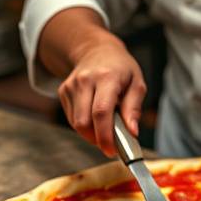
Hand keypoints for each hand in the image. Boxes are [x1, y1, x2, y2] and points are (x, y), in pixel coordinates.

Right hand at [57, 34, 145, 155]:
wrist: (97, 50)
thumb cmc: (121, 69)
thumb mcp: (137, 84)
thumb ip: (134, 109)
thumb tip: (132, 132)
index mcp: (107, 77)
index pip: (101, 112)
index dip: (105, 136)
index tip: (112, 150)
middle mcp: (86, 80)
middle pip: (84, 121)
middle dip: (97, 139)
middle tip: (111, 144)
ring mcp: (71, 85)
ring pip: (76, 123)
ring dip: (91, 134)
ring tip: (105, 128)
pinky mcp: (63, 91)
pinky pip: (72, 119)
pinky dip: (84, 126)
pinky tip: (95, 118)